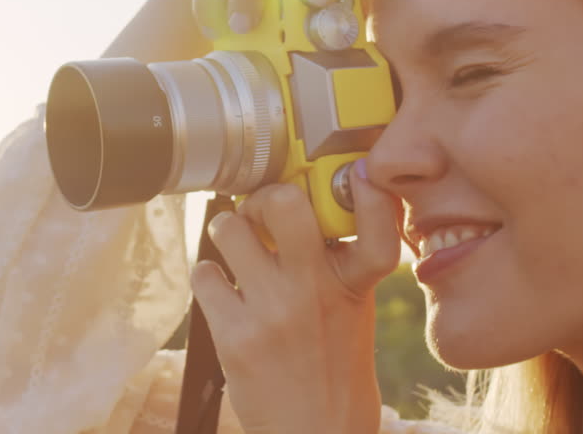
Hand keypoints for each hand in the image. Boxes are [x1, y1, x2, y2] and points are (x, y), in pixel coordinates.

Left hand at [190, 163, 402, 433]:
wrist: (316, 433)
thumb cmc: (332, 366)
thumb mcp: (353, 310)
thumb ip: (334, 262)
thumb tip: (293, 205)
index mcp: (355, 284)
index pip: (378, 224)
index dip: (371, 190)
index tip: (358, 174)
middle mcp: (316, 291)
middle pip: (282, 202)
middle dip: (262, 196)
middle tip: (259, 215)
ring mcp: (272, 310)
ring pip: (227, 229)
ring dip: (227, 234)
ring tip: (237, 253)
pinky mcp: (234, 334)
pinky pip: (203, 273)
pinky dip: (209, 278)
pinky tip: (225, 294)